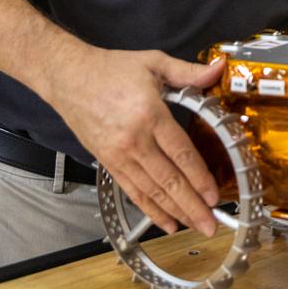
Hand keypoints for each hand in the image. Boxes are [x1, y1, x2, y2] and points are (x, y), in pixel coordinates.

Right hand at [48, 46, 225, 236]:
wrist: (68, 78)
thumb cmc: (111, 69)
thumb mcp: (154, 62)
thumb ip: (189, 72)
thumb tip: (219, 69)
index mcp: (149, 114)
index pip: (180, 152)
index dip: (199, 177)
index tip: (214, 195)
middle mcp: (134, 140)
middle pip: (168, 180)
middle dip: (192, 205)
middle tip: (211, 224)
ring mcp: (119, 155)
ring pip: (152, 191)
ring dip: (175, 212)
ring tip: (195, 226)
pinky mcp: (108, 163)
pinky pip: (133, 191)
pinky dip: (151, 210)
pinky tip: (167, 222)